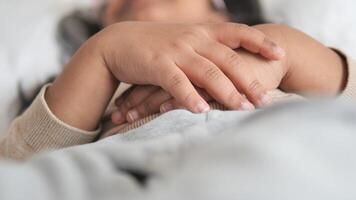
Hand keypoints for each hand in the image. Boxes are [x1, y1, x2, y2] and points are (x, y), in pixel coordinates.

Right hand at [111, 23, 347, 124]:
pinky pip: (178, 83)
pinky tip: (201, 111)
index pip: (238, 32)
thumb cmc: (156, 45)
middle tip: (265, 99)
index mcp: (202, 31)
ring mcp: (176, 51)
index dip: (260, 42)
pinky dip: (190, 97)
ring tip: (244, 108)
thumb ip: (206, 48)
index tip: (280, 54)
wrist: (119, 43)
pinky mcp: (158, 65)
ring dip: (227, 92)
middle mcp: (193, 39)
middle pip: (229, 59)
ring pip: (208, 72)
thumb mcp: (185, 40)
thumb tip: (229, 61)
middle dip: (249, 80)